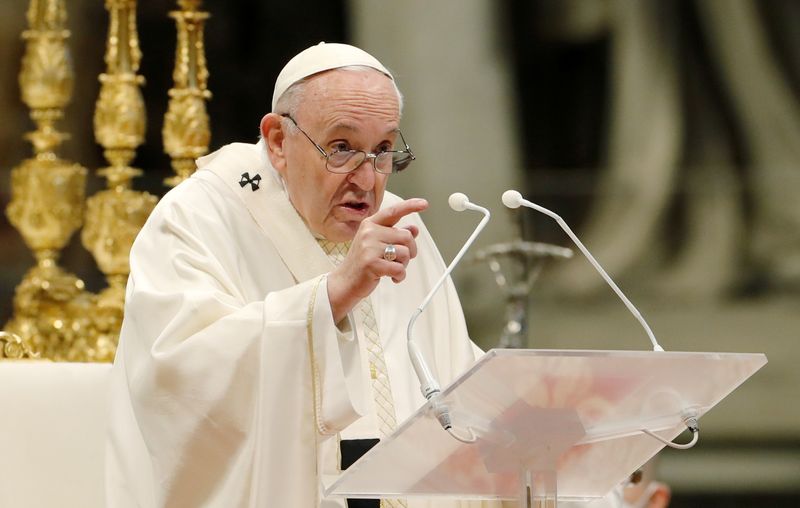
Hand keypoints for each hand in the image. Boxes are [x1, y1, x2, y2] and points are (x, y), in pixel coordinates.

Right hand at [327, 198, 427, 322]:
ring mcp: (369, 247)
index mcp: (370, 224)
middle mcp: (369, 232)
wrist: (345, 282)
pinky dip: (400, 276)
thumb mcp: (377, 244)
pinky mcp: (371, 263)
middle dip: (410, 251)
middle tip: (401, 260)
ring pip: (405, 253)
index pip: (393, 211)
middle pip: (407, 236)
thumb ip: (395, 235)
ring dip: (404, 265)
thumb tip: (414, 228)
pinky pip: (399, 269)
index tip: (424, 203)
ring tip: (392, 268)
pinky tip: (392, 278)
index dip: (410, 206)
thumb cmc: (363, 262)